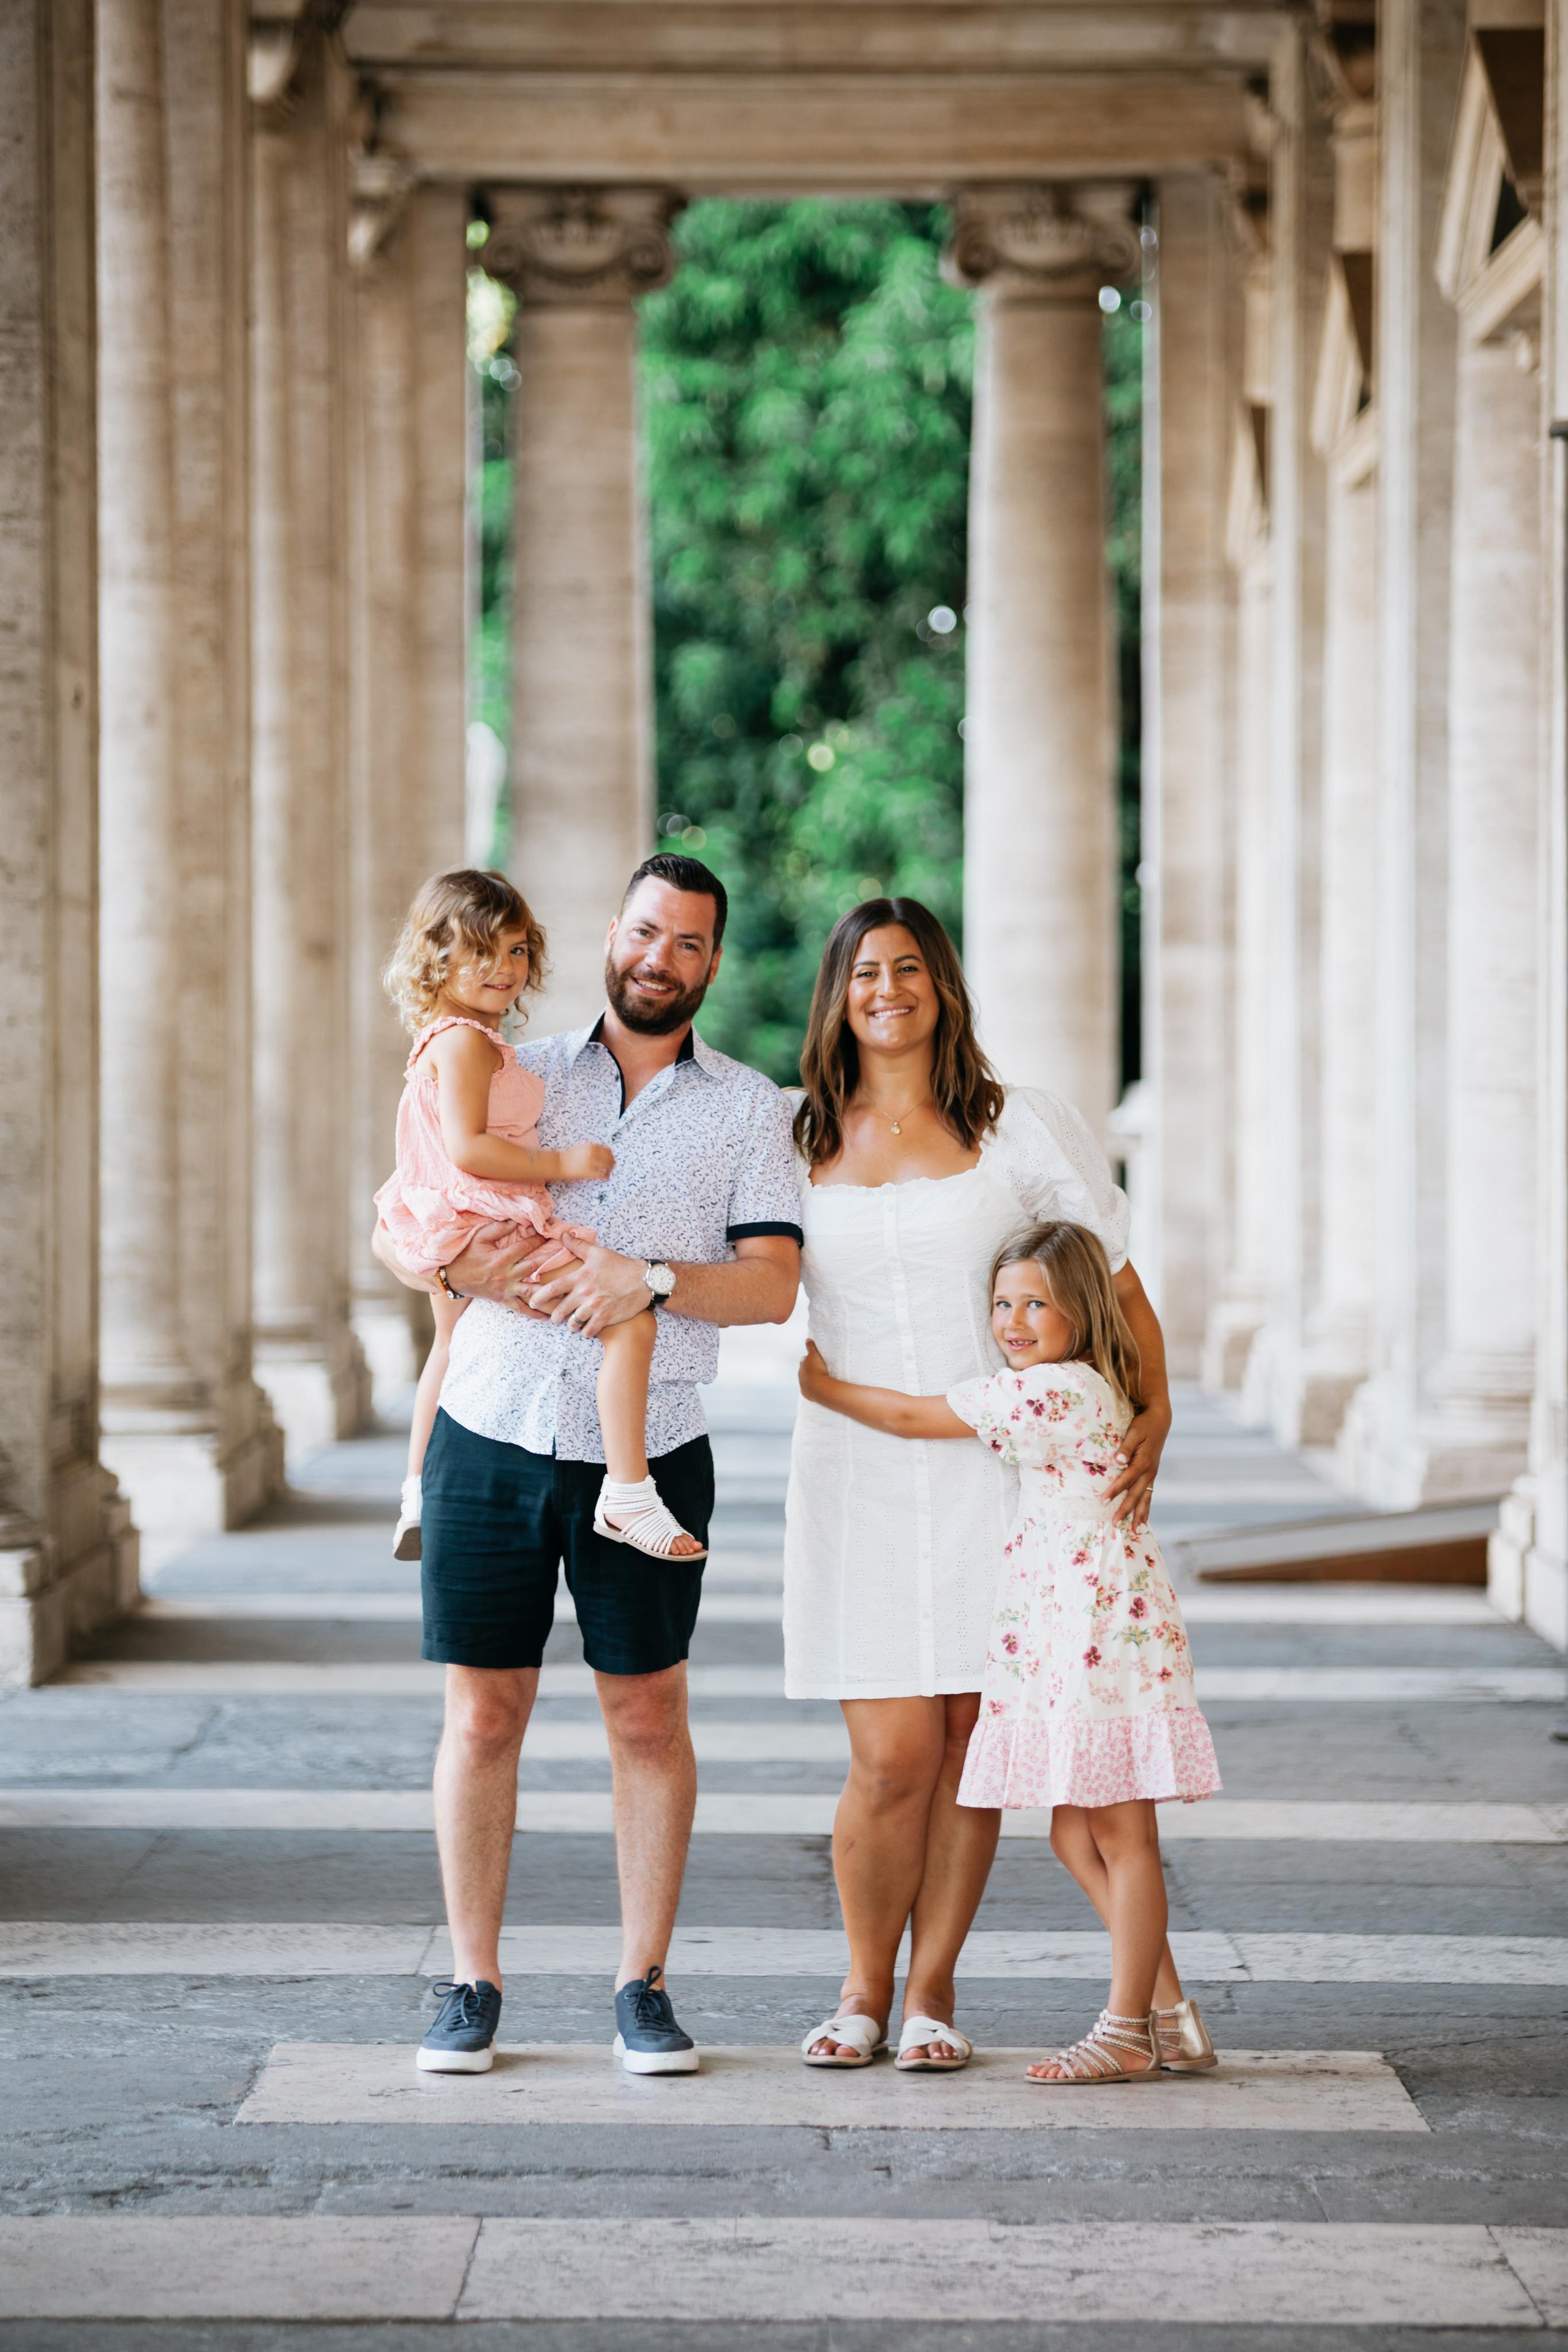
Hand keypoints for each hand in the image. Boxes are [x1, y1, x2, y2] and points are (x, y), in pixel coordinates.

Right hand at [442, 1225, 563, 1314]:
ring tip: (567, 1293)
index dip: (540, 1238)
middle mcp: (506, 1275)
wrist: (451, 1277)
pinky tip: (548, 1317)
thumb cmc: (466, 1255)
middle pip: (535, 1267)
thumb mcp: (479, 1237)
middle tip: (570, 1256)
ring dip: (550, 1292)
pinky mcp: (503, 1300)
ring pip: (532, 1292)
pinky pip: (520, 1309)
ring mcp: (506, 1290)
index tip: (553, 1232)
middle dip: (552, 1260)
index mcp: (501, 1258)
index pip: (526, 1246)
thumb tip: (517, 1220)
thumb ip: (499, 1228)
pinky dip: (534, 1313)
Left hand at [526, 1241, 649, 1337]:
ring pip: (573, 1323)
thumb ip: (578, 1246)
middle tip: (555, 1318)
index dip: (538, 1297)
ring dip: (571, 1325)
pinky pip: (588, 1330)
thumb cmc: (621, 1266)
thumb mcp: (598, 1253)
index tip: (532, 1302)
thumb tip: (564, 1235)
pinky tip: (587, 1328)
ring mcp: (595, 1307)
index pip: (552, 1289)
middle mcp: (585, 1294)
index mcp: (580, 1278)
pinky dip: (586, 1331)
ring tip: (573, 1324)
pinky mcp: (605, 1317)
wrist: (644, 1280)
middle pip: (560, 1311)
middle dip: (554, 1317)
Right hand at [558, 1141, 614, 1182]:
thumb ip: (591, 1149)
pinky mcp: (588, 1172)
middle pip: (609, 1158)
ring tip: (609, 1172)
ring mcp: (591, 1163)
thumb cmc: (568, 1157)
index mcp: (590, 1147)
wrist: (558, 1164)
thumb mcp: (581, 1148)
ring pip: (607, 1166)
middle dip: (612, 1162)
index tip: (611, 1157)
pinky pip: (601, 1175)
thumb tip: (602, 1153)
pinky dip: (605, 1176)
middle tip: (613, 1165)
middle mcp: (592, 1154)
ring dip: (610, 1169)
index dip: (611, 1154)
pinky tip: (606, 1178)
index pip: (606, 1149)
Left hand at [798, 1339, 832, 1404]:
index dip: (809, 1359)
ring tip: (819, 1379)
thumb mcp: (814, 1355)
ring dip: (810, 1379)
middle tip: (819, 1369)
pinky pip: (808, 1390)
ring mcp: (802, 1383)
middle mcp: (800, 1374)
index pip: (804, 1360)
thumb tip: (807, 1339)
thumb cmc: (817, 1369)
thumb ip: (811, 1347)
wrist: (818, 1387)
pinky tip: (817, 1388)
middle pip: (804, 1370)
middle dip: (809, 1369)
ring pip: (805, 1380)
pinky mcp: (805, 1392)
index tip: (815, 1360)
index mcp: (802, 1364)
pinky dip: (811, 1388)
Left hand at [1105, 1396, 1171, 1528]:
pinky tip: (1143, 1520)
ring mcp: (1152, 1475)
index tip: (1103, 1501)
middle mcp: (1149, 1472)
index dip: (1114, 1490)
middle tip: (1114, 1524)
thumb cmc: (1144, 1424)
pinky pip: (1149, 1496)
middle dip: (1125, 1510)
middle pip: (1136, 1495)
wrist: (1160, 1420)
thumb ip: (1126, 1447)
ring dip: (1139, 1515)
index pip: (1126, 1480)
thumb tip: (1118, 1461)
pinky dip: (1146, 1508)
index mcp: (1143, 1462)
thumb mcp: (1134, 1432)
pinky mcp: (1152, 1475)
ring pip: (1145, 1499)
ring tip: (1134, 1531)